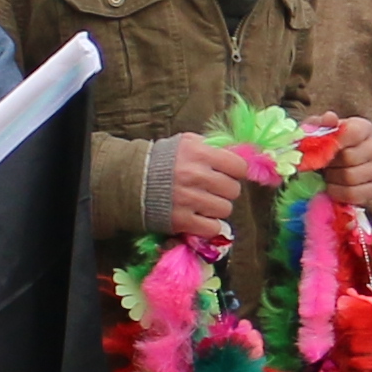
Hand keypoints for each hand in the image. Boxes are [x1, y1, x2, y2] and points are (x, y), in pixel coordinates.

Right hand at [162, 139, 277, 244]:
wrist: (131, 180)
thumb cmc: (163, 160)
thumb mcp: (187, 143)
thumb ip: (212, 148)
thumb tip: (239, 156)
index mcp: (198, 153)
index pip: (238, 167)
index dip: (235, 171)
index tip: (227, 173)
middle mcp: (195, 175)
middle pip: (233, 190)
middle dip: (225, 190)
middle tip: (213, 190)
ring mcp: (188, 199)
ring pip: (225, 209)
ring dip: (217, 208)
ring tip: (204, 203)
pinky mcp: (181, 220)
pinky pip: (212, 228)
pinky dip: (209, 224)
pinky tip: (199, 217)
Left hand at [311, 110, 371, 210]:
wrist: (325, 167)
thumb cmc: (321, 146)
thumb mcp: (314, 132)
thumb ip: (320, 123)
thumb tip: (330, 117)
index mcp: (363, 127)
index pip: (354, 132)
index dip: (335, 142)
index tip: (322, 149)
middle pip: (350, 158)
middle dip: (330, 164)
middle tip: (322, 165)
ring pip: (352, 178)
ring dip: (333, 180)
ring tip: (327, 176)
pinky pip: (356, 194)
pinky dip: (339, 193)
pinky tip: (333, 188)